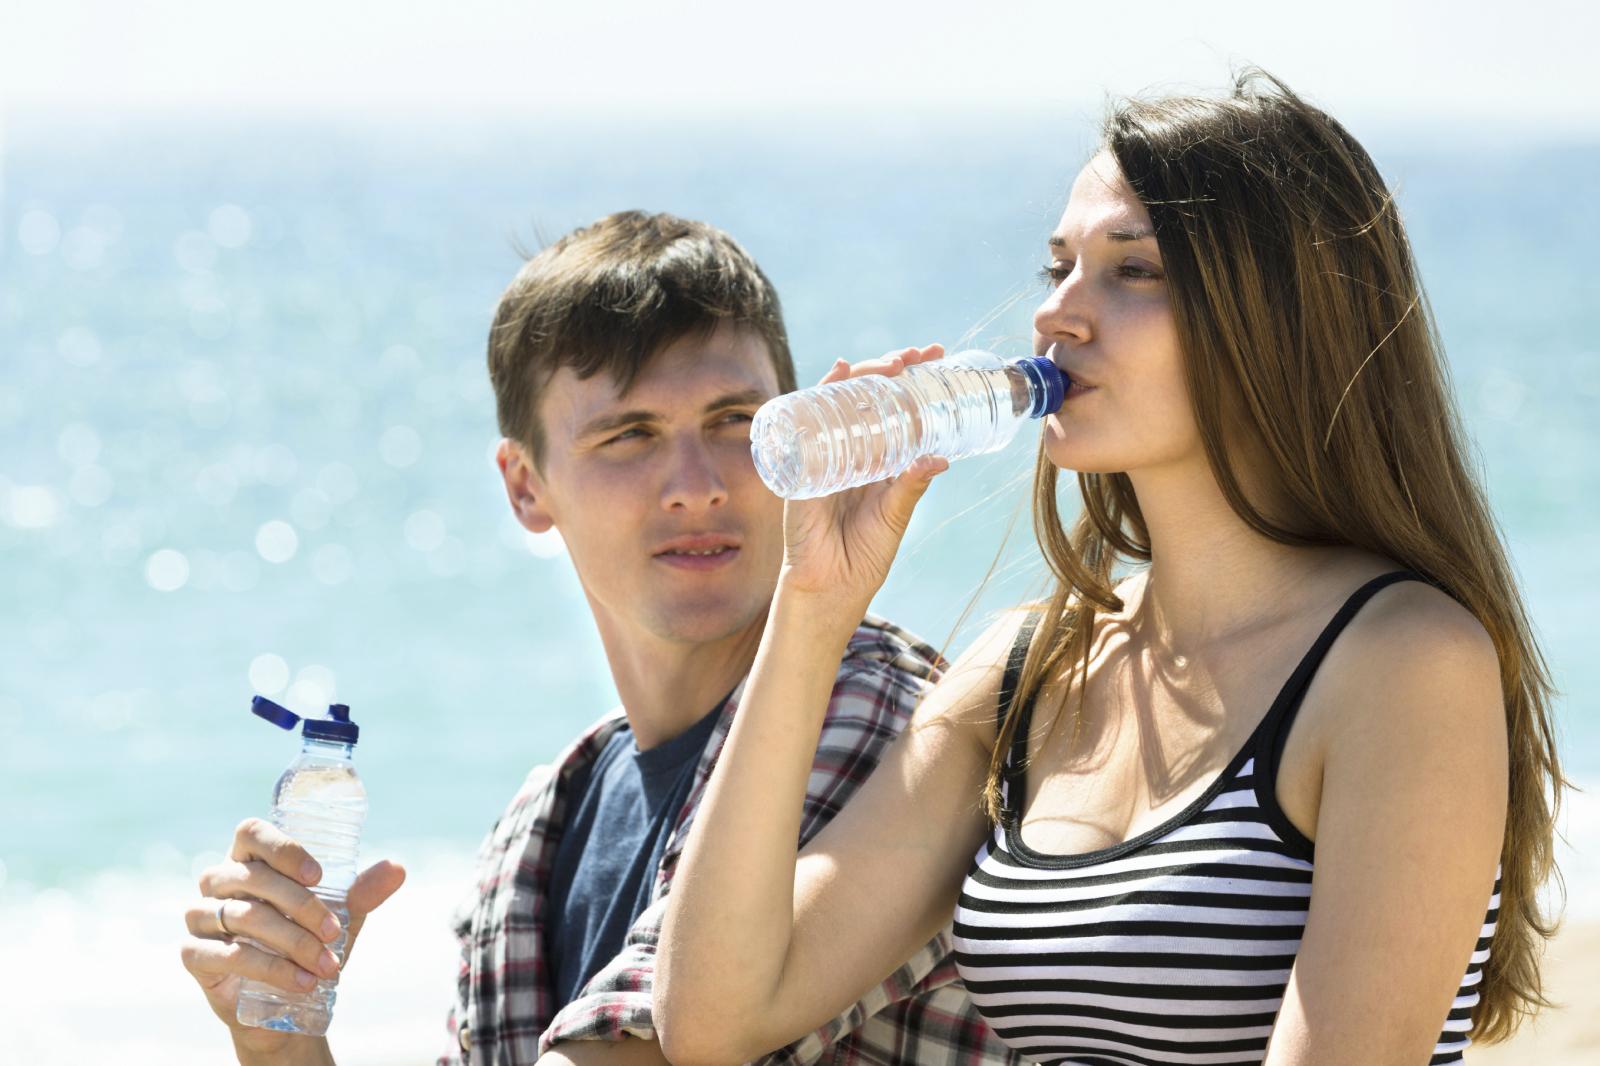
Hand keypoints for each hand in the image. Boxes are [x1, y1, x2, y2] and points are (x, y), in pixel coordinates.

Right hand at [180, 817, 405, 1053]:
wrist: (283, 1001)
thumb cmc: (307, 941)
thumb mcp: (339, 914)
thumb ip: (363, 891)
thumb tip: (398, 868)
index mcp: (248, 858)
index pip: (252, 832)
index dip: (283, 848)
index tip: (319, 875)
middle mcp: (218, 880)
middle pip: (253, 877)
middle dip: (301, 905)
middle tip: (333, 930)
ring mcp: (200, 915)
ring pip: (244, 916)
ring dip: (292, 941)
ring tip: (328, 964)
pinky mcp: (193, 953)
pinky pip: (227, 955)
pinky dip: (270, 968)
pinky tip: (302, 980)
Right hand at [778, 344, 949, 620]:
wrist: (829, 590)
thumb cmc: (862, 557)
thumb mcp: (894, 516)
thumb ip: (911, 486)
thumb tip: (942, 456)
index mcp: (876, 461)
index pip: (894, 409)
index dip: (911, 381)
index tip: (935, 358)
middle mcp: (850, 450)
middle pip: (868, 397)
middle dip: (892, 369)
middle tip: (918, 354)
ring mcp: (824, 453)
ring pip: (842, 401)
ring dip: (864, 374)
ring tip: (890, 362)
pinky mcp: (802, 465)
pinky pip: (809, 421)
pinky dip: (819, 394)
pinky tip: (836, 374)